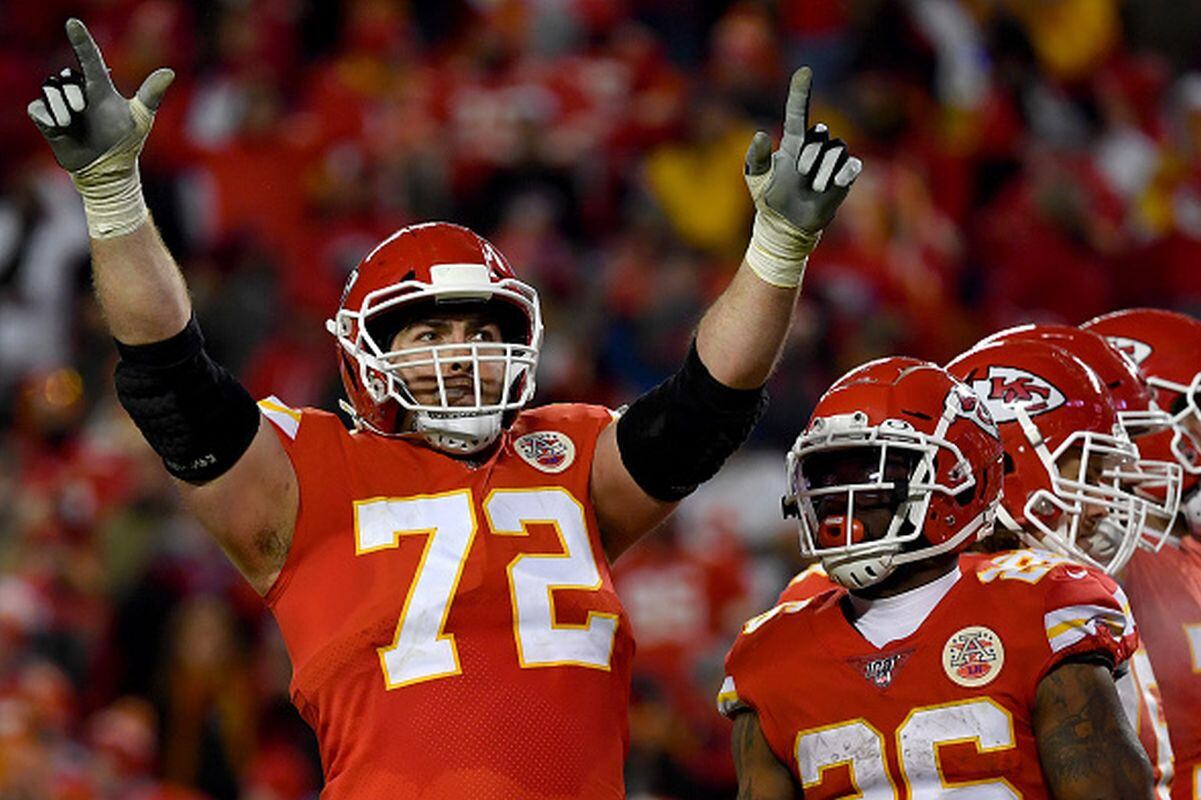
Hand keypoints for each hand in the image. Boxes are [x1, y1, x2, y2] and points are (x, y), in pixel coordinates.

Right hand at [28, 18, 173, 172]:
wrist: (108, 169)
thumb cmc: (125, 142)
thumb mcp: (140, 118)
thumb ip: (152, 94)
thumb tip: (170, 71)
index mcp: (99, 87)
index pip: (89, 58)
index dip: (81, 40)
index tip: (73, 23)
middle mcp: (78, 91)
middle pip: (68, 76)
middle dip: (74, 92)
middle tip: (82, 108)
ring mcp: (60, 104)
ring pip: (51, 89)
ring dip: (62, 105)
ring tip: (72, 121)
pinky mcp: (45, 117)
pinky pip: (38, 108)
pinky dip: (50, 116)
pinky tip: (61, 126)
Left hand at [743, 67, 860, 286]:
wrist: (787, 225)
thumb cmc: (769, 199)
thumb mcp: (756, 179)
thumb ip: (755, 157)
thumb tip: (760, 134)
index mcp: (792, 143)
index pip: (797, 111)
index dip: (800, 91)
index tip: (804, 71)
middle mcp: (814, 147)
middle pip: (820, 135)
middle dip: (810, 155)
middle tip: (800, 175)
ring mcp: (830, 161)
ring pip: (835, 151)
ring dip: (822, 171)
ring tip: (812, 188)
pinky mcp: (845, 176)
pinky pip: (851, 165)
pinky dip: (843, 173)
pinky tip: (832, 184)